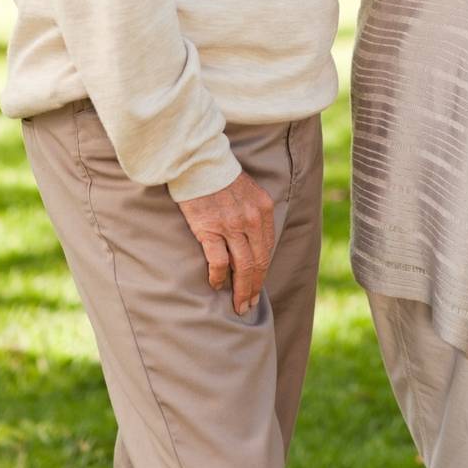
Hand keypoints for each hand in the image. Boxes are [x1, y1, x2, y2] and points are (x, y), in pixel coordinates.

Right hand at [177, 169, 275, 314]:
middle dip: (254, 287)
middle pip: (258, 262)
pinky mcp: (211, 229)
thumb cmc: (221, 177)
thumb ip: (253, 214)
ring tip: (239, 305)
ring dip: (241, 290)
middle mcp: (252, 219)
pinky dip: (218, 277)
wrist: (199, 161)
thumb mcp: (248, 192)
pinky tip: (215, 285)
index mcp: (263, 209)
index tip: (258, 287)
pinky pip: (219, 261)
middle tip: (248, 305)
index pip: (267, 249)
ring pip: (243, 266)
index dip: (263, 272)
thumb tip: (251, 242)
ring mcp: (232, 225)